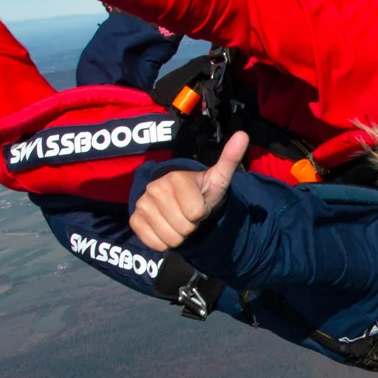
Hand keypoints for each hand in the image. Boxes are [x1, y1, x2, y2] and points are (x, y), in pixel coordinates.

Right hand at [129, 133, 248, 251]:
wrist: (181, 203)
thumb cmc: (201, 192)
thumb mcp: (218, 178)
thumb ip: (230, 159)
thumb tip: (243, 134)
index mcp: (175, 178)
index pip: (196, 213)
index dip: (201, 213)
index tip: (198, 204)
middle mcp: (154, 188)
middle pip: (184, 227)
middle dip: (190, 225)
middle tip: (188, 213)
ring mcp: (142, 204)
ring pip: (171, 238)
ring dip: (179, 235)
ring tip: (178, 220)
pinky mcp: (134, 220)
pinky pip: (155, 243)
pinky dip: (164, 242)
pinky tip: (166, 228)